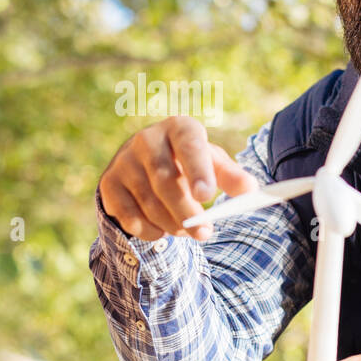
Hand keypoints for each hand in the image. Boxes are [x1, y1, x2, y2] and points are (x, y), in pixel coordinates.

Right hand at [98, 116, 257, 241]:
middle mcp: (147, 139)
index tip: (206, 196)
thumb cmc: (186, 161)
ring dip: (171, 224)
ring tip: (186, 230)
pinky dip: (149, 230)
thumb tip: (251, 190)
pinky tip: (161, 229)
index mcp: (178, 128)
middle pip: (166, 182)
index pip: (189, 144)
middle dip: (187, 213)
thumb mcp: (211, 161)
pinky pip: (130, 216)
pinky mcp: (109, 183)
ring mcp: (123, 161)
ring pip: (149, 203)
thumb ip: (231, 175)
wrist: (143, 161)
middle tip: (204, 233)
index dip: (197, 170)